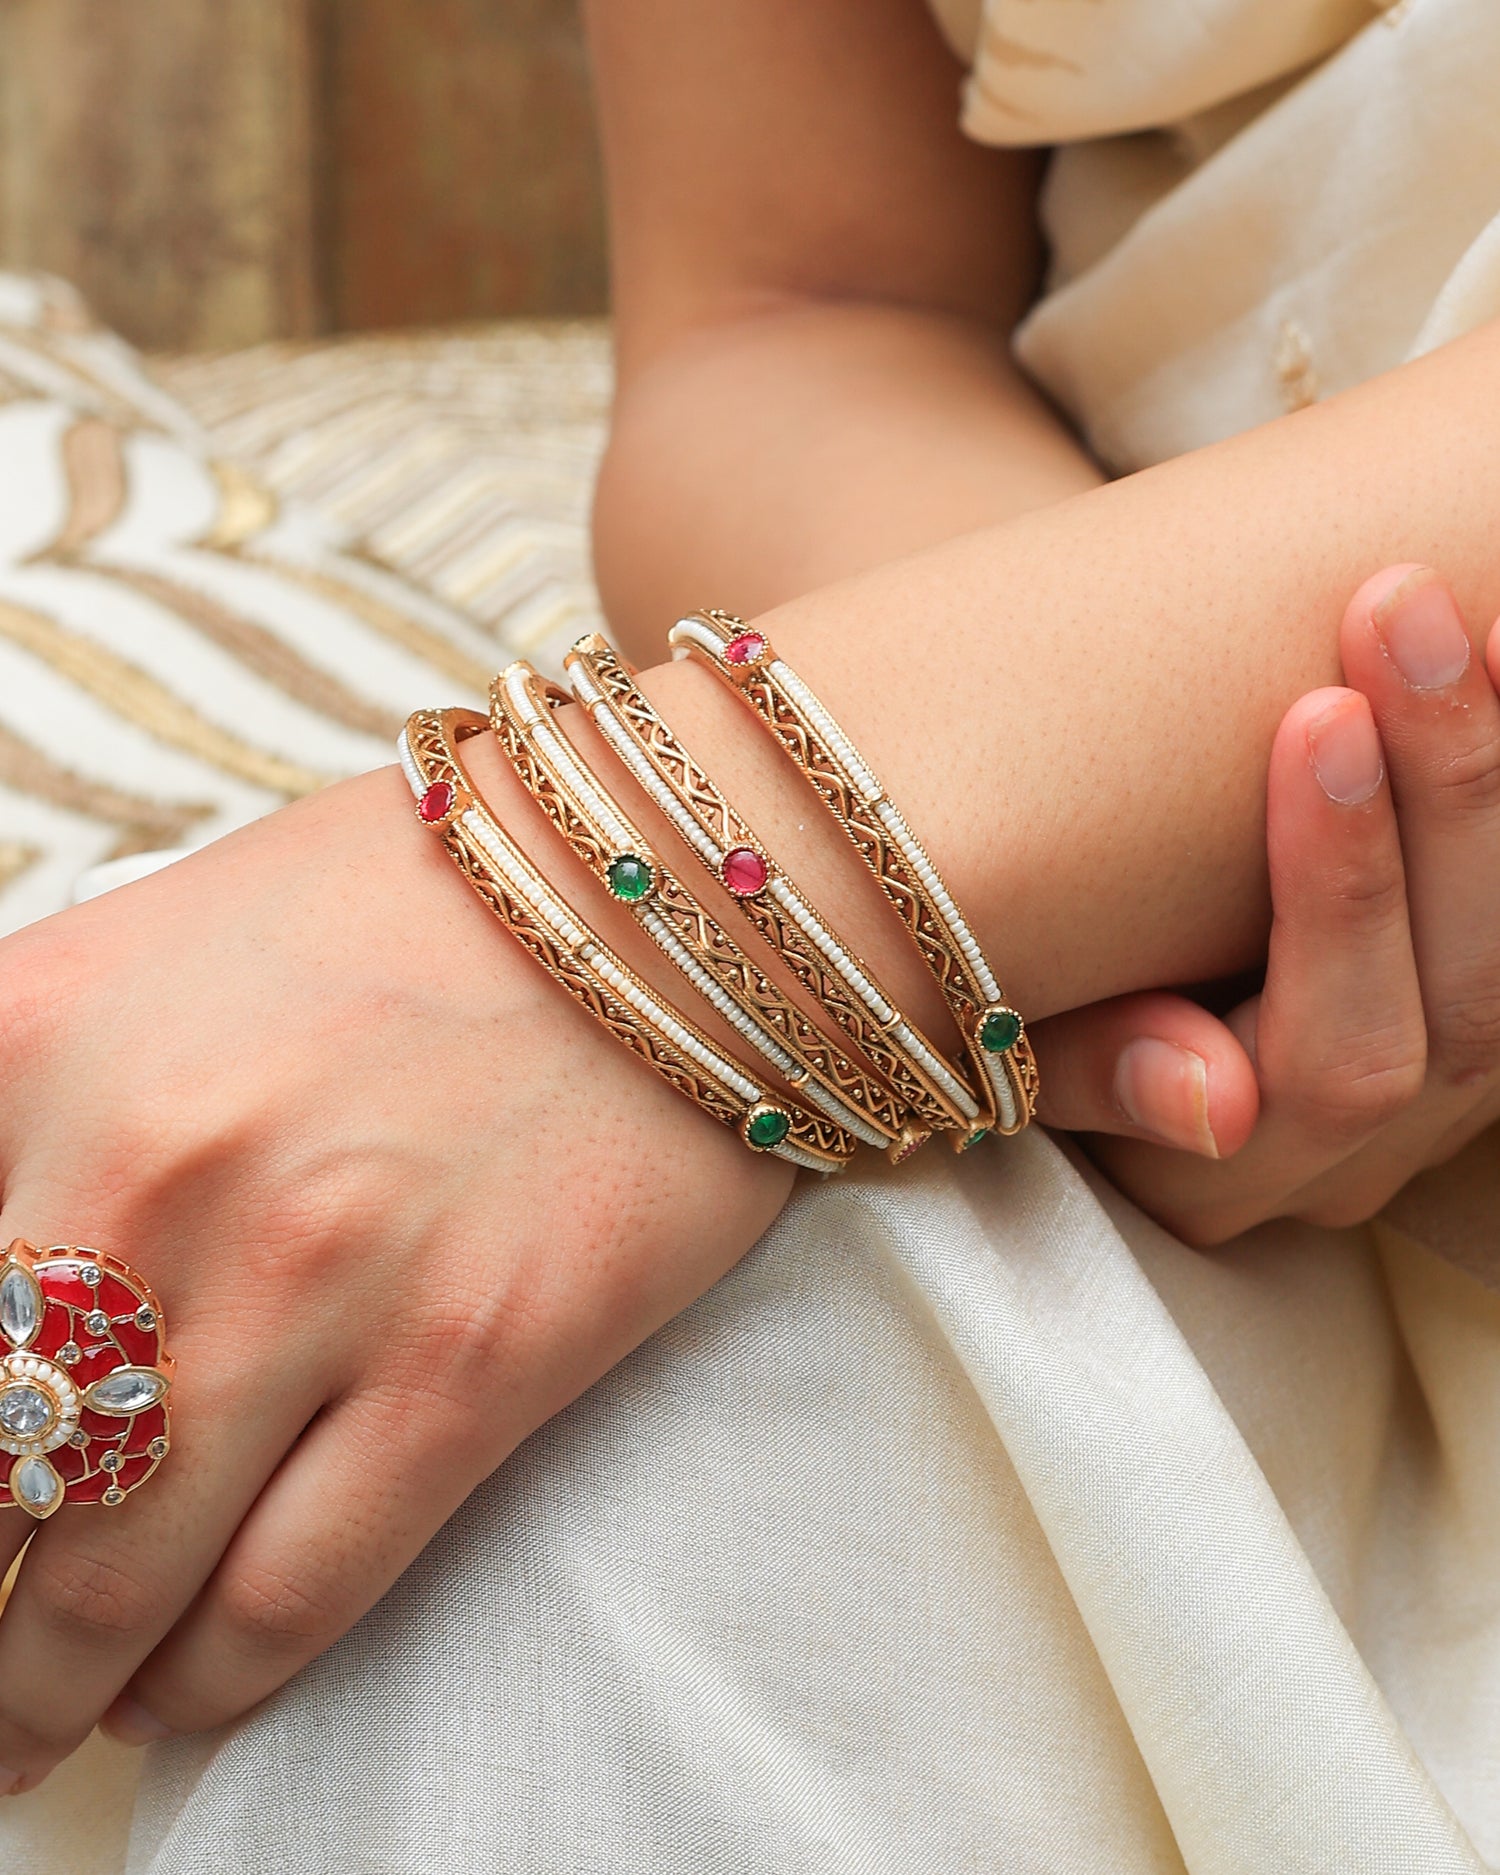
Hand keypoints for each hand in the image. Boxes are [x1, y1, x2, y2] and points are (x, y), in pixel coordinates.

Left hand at [0, 745, 788, 1790]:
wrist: (662, 883)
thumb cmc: (402, 907)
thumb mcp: (143, 959)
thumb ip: (16, 1113)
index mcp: (34, 1038)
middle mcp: (150, 1164)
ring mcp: (314, 1275)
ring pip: (106, 1591)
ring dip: (44, 1693)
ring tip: (39, 1722)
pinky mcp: (470, 1361)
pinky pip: (284, 1604)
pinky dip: (204, 1682)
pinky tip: (177, 1685)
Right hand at [1029, 563, 1499, 1245]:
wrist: (1058, 982)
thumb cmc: (1008, 990)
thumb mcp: (1008, 1036)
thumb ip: (1094, 1069)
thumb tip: (1217, 1097)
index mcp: (1217, 1177)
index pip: (1326, 1061)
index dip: (1343, 894)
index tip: (1317, 713)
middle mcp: (1346, 1162)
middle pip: (1460, 1012)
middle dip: (1446, 799)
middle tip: (1402, 612)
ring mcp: (1425, 1110)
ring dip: (1493, 787)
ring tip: (1472, 619)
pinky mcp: (1459, 1031)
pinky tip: (1494, 671)